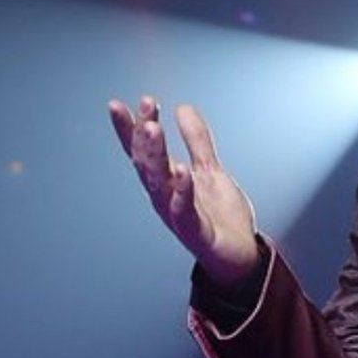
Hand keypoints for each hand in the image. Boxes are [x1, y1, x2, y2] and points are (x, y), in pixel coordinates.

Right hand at [108, 96, 259, 286]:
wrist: (240, 254)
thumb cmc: (219, 216)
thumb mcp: (210, 170)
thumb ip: (197, 142)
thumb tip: (183, 108)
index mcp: (166, 182)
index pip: (142, 152)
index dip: (128, 130)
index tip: (118, 103)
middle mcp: (164, 197)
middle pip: (147, 163)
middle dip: (143, 135)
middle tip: (145, 105)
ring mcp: (177, 215)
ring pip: (159, 184)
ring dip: (154, 156)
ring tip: (153, 128)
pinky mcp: (196, 232)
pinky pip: (185, 211)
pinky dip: (182, 192)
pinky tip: (182, 172)